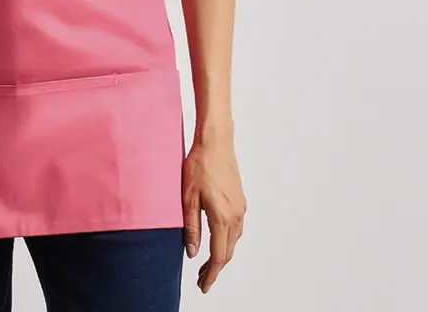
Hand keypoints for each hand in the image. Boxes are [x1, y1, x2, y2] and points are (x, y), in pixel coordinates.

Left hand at [181, 135, 246, 293]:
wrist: (215, 142)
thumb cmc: (199, 165)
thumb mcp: (188, 197)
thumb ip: (191, 227)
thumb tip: (192, 252)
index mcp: (222, 217)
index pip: (219, 256)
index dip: (211, 274)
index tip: (204, 286)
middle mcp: (235, 215)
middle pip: (228, 252)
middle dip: (216, 268)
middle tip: (202, 279)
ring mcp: (240, 207)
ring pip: (233, 240)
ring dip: (222, 254)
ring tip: (207, 263)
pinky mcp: (240, 200)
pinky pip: (236, 228)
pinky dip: (227, 240)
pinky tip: (217, 239)